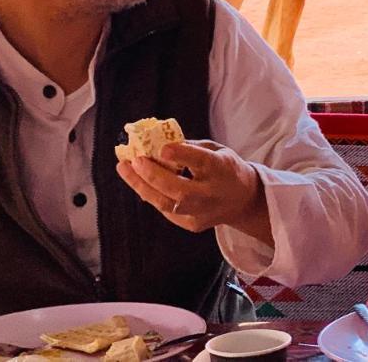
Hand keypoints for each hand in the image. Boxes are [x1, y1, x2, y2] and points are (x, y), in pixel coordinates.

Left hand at [117, 139, 271, 243]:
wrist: (243, 200)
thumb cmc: (225, 168)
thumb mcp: (217, 151)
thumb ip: (191, 148)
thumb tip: (158, 141)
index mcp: (222, 169)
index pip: (201, 162)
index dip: (181, 155)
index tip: (162, 148)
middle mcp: (212, 194)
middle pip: (179, 189)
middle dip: (153, 174)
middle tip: (134, 160)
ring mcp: (201, 212)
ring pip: (166, 204)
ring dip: (142, 186)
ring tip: (124, 169)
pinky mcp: (192, 224)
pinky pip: (166, 210)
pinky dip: (151, 194)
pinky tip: (139, 182)